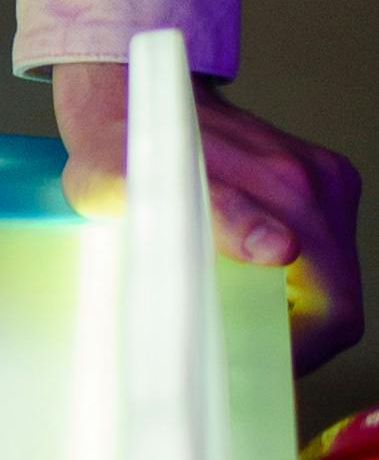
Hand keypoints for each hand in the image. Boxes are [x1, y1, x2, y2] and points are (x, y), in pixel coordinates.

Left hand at [50, 60, 363, 366]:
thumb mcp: (133, 188)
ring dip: (297, 311)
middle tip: (241, 356)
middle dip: (299, 340)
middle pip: (340, 301)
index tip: (254, 366)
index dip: (300, 355)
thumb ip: (211, 217)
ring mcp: (324, 179)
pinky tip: (248, 282)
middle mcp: (314, 182)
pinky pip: (327, 252)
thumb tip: (280, 251)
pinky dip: (295, 281)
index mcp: (282, 188)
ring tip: (238, 319)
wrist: (131, 93)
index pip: (331, 311)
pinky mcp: (323, 180)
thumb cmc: (120, 147)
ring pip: (337, 280)